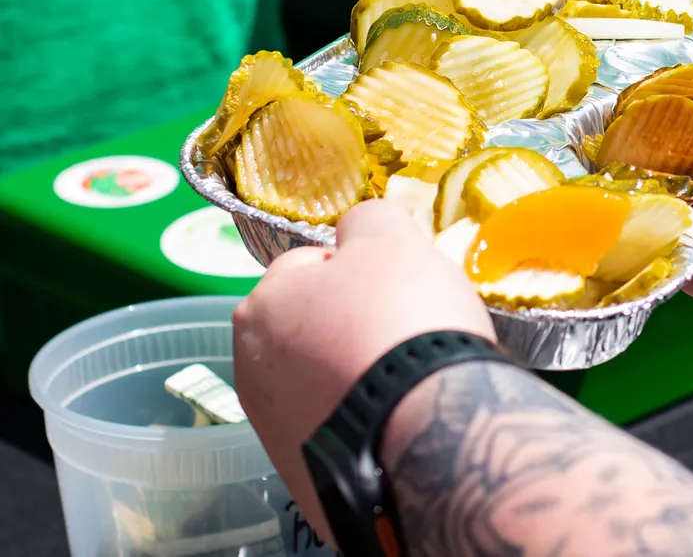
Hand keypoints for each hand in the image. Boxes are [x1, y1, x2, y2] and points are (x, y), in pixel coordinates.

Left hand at [232, 200, 494, 545]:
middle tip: (406, 333)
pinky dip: (367, 426)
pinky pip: (343, 434)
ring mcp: (277, 436)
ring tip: (408, 382)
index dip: (363, 269)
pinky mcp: (308, 482)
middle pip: (314, 328)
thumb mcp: (391, 239)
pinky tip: (402, 423)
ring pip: (326, 384)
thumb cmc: (404, 324)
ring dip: (358, 377)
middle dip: (353, 325)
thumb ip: (367, 220)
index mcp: (260, 307)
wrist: (431, 440)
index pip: (313, 265)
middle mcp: (252, 373)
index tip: (400, 287)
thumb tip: (359, 230)